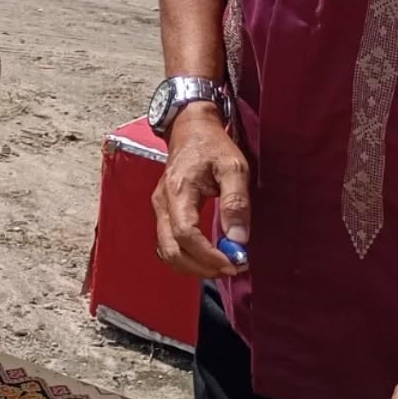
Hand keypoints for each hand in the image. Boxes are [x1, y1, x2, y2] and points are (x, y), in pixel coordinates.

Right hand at [151, 104, 250, 278]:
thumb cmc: (213, 146)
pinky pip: (167, 244)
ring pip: (166, 251)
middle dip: (200, 267)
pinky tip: (207, 257)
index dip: (208, 256)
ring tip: (222, 265)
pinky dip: (186, 257)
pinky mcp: (163, 212)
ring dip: (192, 266)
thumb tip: (238, 240)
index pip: (186, 235)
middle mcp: (162, 203)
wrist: (191, 129)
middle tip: (231, 268)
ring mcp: (159, 208)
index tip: (234, 263)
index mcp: (178, 190)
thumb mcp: (234, 167)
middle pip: (170, 250)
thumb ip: (236, 202)